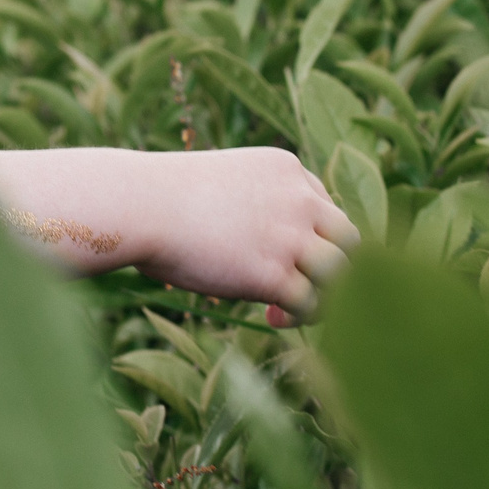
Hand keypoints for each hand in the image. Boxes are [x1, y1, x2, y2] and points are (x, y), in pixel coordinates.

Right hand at [131, 146, 360, 324]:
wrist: (140, 205)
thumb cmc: (160, 196)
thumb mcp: (220, 182)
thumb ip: (249, 204)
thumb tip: (243, 241)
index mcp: (286, 170)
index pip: (325, 207)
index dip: (311, 237)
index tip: (285, 256)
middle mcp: (299, 199)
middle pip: (348, 239)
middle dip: (332, 266)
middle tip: (304, 286)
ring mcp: (290, 237)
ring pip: (341, 274)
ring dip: (326, 296)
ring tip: (295, 309)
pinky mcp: (273, 274)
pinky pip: (311, 304)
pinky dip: (300, 316)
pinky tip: (273, 318)